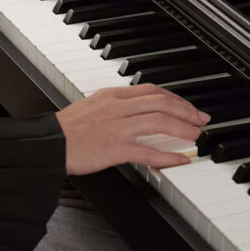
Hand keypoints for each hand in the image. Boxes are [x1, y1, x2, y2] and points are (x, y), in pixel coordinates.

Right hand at [56, 84, 210, 174]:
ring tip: (196, 135)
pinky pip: (148, 151)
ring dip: (183, 128)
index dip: (174, 97)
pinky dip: (168, 156)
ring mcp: (117, 127)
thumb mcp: (91, 106)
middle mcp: (117, 107)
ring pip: (159, 122)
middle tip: (200, 119)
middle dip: (186, 110)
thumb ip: (114, 105)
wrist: (49, 143)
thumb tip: (136, 110)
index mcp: (111, 95)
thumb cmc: (66, 128)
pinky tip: (181, 160)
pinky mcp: (114, 148)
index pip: (151, 90)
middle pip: (160, 102)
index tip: (187, 105)